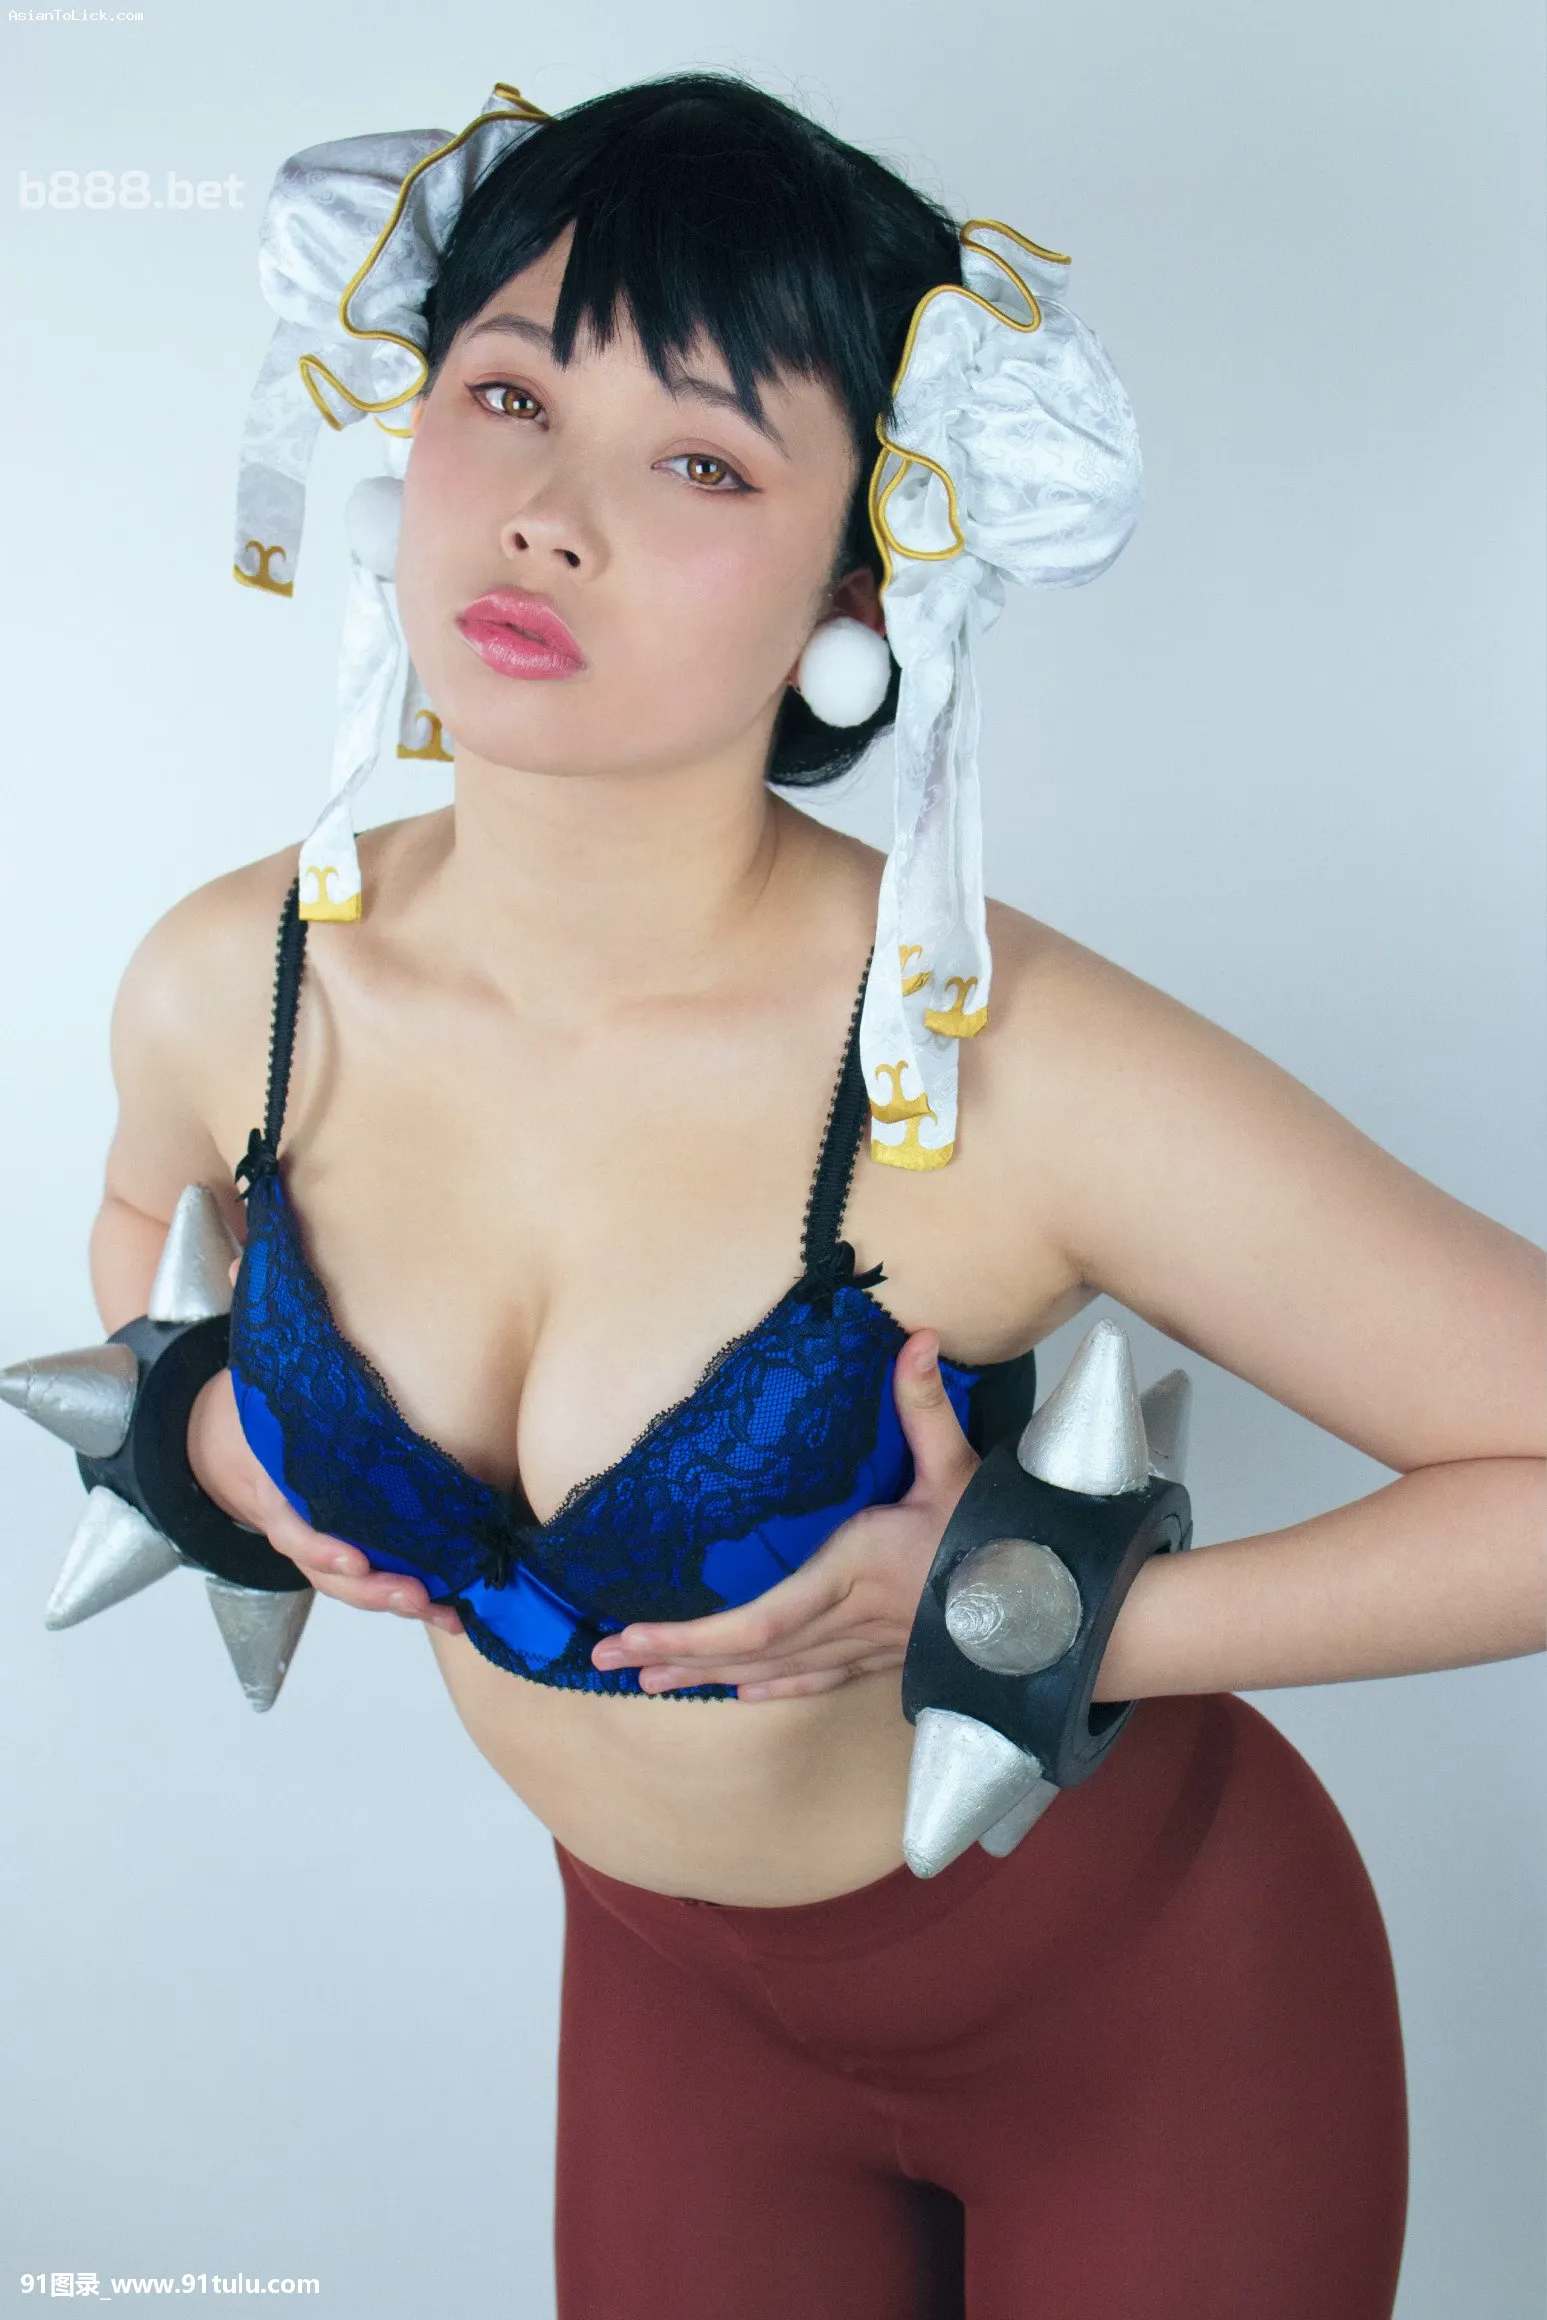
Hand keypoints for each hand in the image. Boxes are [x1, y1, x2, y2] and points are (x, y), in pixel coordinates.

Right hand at [184, 1256, 462, 1635]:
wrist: (248, 1443)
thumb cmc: (271, 1401)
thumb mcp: (259, 1360)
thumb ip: (254, 1314)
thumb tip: (242, 1260)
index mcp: (276, 1479)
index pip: (292, 1521)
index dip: (321, 1542)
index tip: (351, 1553)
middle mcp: (302, 1520)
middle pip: (332, 1568)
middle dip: (373, 1585)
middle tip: (416, 1590)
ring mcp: (332, 1540)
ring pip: (360, 1584)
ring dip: (404, 1598)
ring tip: (448, 1607)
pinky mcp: (364, 1550)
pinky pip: (386, 1582)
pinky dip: (421, 1598)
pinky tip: (461, 1608)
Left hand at [589, 1329, 977, 1698]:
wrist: (1059, 1609)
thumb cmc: (1004, 1538)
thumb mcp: (960, 1467)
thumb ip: (925, 1405)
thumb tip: (917, 1337)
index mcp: (853, 1572)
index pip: (756, 1619)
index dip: (689, 1635)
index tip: (630, 1635)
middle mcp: (849, 1619)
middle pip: (748, 1651)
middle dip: (674, 1657)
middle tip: (603, 1661)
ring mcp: (867, 1646)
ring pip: (775, 1672)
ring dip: (709, 1677)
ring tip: (647, 1678)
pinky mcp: (886, 1658)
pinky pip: (816, 1679)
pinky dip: (773, 1686)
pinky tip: (743, 1693)